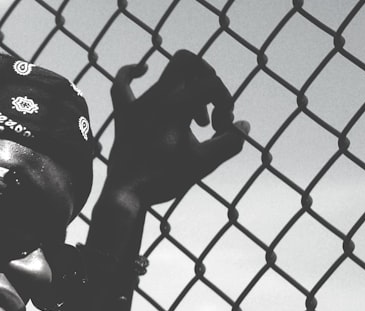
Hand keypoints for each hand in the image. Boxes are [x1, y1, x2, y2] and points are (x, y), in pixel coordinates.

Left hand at [106, 50, 249, 204]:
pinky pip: (120, 85)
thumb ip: (231, 142)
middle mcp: (156, 98)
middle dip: (206, 78)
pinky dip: (131, 73)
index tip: (220, 128)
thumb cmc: (166, 178)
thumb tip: (243, 125)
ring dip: (187, 91)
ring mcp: (137, 105)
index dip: (224, 102)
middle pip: (187, 62)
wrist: (128, 194)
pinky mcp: (123, 116)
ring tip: (196, 121)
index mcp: (177, 106)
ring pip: (165, 76)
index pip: (212, 84)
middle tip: (211, 105)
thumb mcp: (206, 162)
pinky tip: (142, 70)